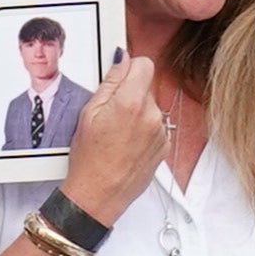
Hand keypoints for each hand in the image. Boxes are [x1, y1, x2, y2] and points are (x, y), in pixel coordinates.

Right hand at [61, 53, 167, 226]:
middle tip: (110, 112)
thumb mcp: (89, 113)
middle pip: (146, 86)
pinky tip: (126, 144)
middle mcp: (152, 115)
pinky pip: (155, 125)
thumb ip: (110, 83)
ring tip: (117, 133)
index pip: (144, 64)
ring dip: (137, 112)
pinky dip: (143, 130)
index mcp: (131, 102)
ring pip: (151, 106)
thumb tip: (122, 61)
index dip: (130, 68)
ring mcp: (161, 132)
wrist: (100, 194)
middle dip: (130, 93)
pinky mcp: (165, 146)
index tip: (120, 77)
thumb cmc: (89, 158)